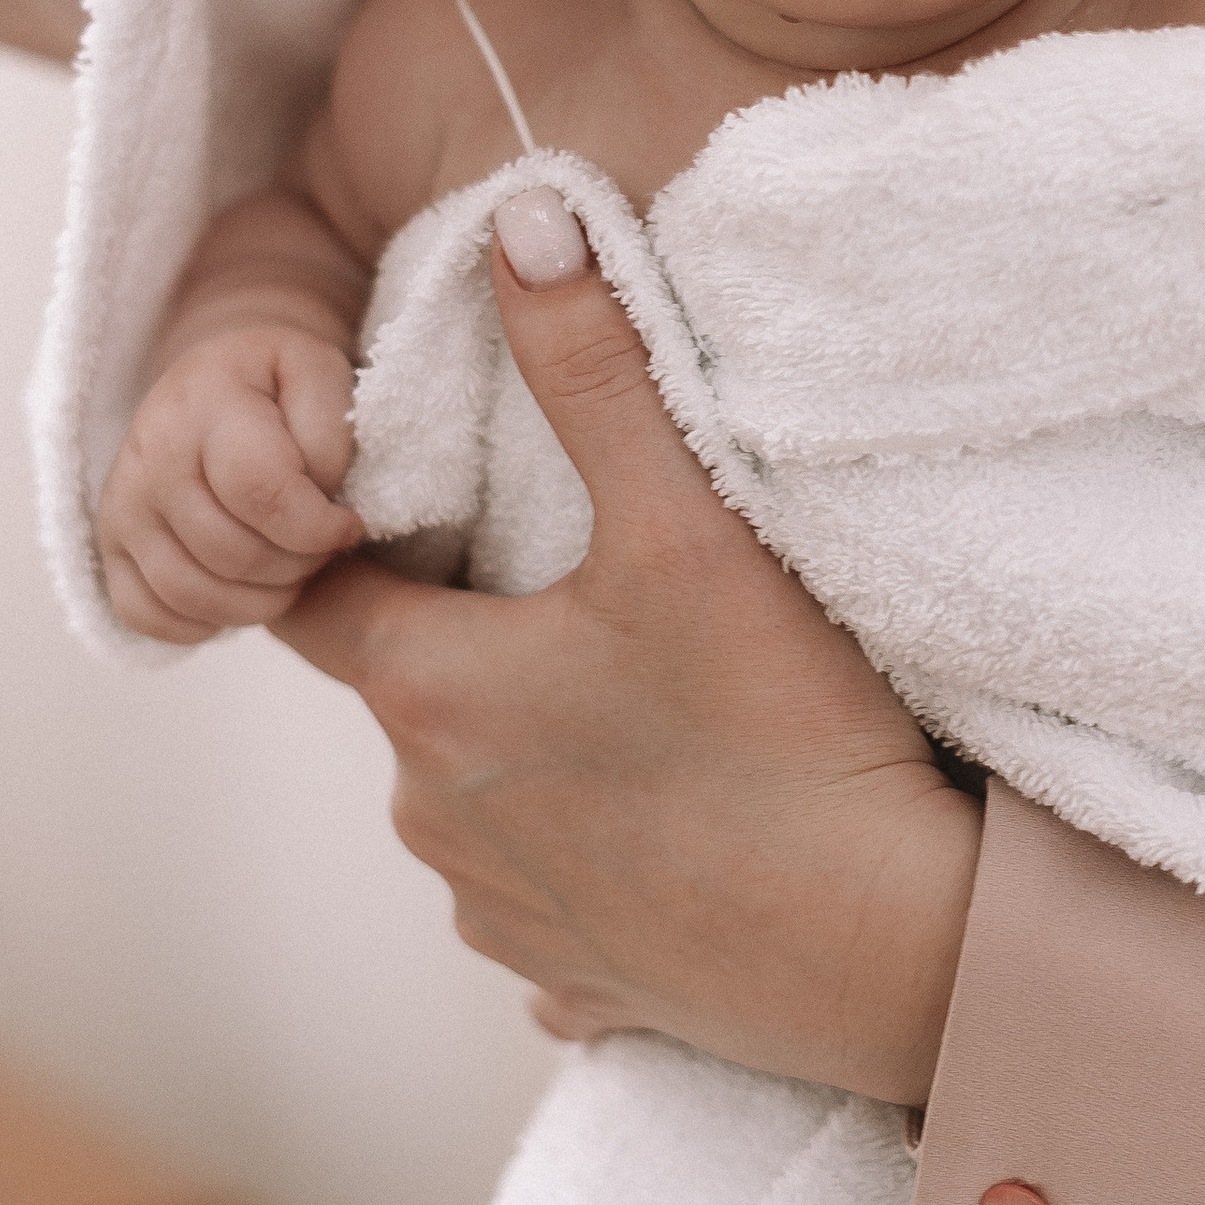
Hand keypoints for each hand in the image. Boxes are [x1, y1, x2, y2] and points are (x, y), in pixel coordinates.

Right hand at [96, 329, 361, 644]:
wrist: (209, 384)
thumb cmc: (275, 384)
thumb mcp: (319, 373)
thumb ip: (328, 433)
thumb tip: (318, 503)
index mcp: (205, 404)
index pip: (261, 493)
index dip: (318, 527)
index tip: (348, 524)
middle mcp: (150, 457)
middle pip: (232, 553)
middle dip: (297, 565)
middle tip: (320, 547)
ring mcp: (121, 506)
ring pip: (193, 594)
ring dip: (260, 601)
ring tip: (289, 571)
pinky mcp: (110, 546)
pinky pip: (145, 615)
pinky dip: (202, 622)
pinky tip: (240, 592)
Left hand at [275, 206, 978, 1104]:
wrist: (886, 949)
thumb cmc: (781, 732)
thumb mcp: (690, 522)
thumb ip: (596, 364)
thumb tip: (520, 219)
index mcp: (432, 695)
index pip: (318, 596)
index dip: (355, 540)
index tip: (424, 506)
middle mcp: (431, 816)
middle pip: (411, 695)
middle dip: (475, 640)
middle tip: (588, 592)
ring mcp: (497, 914)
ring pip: (479, 803)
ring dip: (535, 756)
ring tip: (651, 711)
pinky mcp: (573, 985)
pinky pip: (553, 906)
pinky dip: (596, 863)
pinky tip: (678, 831)